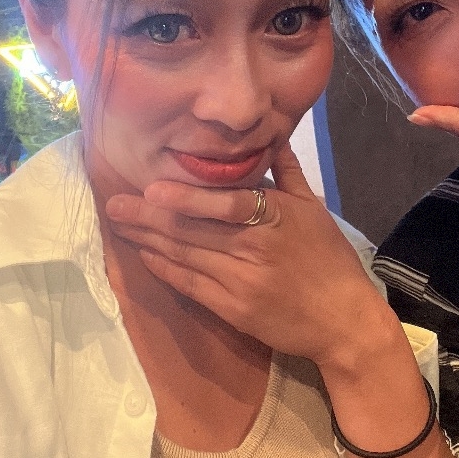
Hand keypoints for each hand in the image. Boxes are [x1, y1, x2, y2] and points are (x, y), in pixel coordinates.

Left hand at [105, 145, 392, 374]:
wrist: (344, 320)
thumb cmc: (330, 260)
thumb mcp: (315, 210)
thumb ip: (288, 173)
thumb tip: (272, 136)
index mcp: (277, 218)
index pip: (228, 205)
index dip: (189, 198)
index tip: (153, 188)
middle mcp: (255, 248)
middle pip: (194, 230)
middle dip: (150, 217)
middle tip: (114, 204)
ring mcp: (242, 282)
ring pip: (187, 256)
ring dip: (150, 240)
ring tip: (121, 225)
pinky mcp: (233, 309)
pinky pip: (191, 285)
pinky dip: (166, 270)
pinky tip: (146, 255)